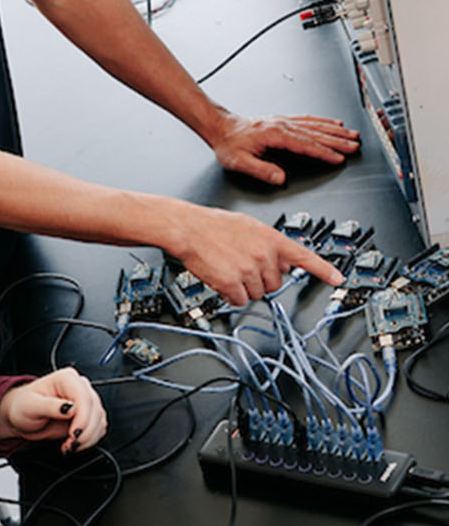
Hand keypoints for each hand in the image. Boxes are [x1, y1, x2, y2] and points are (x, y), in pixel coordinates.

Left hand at [0, 367, 106, 452]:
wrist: (22, 417)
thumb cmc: (23, 407)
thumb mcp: (30, 406)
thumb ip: (50, 406)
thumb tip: (70, 408)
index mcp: (66, 379)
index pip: (84, 397)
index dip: (83, 418)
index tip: (74, 434)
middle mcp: (79, 387)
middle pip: (95, 410)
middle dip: (85, 432)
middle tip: (70, 443)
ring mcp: (85, 401)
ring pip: (99, 420)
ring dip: (88, 437)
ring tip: (69, 444)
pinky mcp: (88, 415)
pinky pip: (99, 428)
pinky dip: (90, 439)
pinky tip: (74, 442)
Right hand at [172, 203, 341, 304]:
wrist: (188, 228)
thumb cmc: (213, 225)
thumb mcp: (249, 226)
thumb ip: (270, 244)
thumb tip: (285, 262)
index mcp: (271, 239)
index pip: (304, 257)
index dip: (323, 270)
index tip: (337, 279)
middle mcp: (264, 254)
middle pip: (275, 284)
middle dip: (261, 281)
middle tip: (243, 267)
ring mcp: (249, 270)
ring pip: (257, 294)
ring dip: (244, 288)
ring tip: (229, 269)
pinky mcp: (232, 283)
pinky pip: (239, 300)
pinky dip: (230, 295)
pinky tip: (221, 279)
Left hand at [207, 110, 359, 187]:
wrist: (220, 127)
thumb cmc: (228, 144)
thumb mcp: (240, 162)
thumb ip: (261, 170)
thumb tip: (279, 178)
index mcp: (275, 135)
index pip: (306, 146)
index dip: (324, 153)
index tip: (339, 158)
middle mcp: (282, 125)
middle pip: (316, 133)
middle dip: (338, 140)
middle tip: (355, 145)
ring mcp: (284, 121)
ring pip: (315, 125)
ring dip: (335, 130)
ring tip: (352, 134)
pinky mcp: (282, 121)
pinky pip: (308, 120)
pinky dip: (323, 121)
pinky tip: (333, 123)